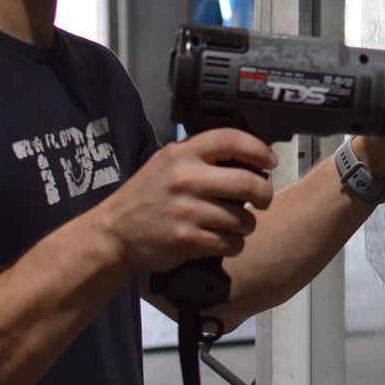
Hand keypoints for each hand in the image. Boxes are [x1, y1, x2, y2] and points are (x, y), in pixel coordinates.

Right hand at [94, 129, 276, 273]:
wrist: (114, 232)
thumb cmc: (146, 196)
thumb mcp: (167, 162)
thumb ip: (201, 156)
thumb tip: (248, 158)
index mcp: (182, 154)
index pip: (230, 139)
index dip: (258, 149)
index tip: (270, 161)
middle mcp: (185, 179)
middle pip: (247, 183)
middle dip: (265, 194)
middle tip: (264, 199)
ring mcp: (186, 211)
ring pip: (243, 219)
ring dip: (247, 225)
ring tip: (236, 224)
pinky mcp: (186, 240)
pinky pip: (229, 243)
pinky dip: (233, 245)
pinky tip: (222, 240)